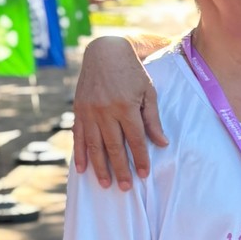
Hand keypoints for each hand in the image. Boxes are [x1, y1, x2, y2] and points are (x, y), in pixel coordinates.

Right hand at [72, 37, 166, 189]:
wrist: (104, 52)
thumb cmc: (132, 72)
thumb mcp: (148, 92)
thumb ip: (152, 119)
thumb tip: (162, 144)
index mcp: (125, 107)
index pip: (135, 140)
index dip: (140, 158)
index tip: (144, 175)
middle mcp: (105, 111)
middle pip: (114, 147)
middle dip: (120, 169)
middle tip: (125, 187)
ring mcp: (89, 111)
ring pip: (94, 145)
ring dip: (99, 167)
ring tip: (105, 184)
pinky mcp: (78, 110)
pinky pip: (78, 136)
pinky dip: (79, 154)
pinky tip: (82, 169)